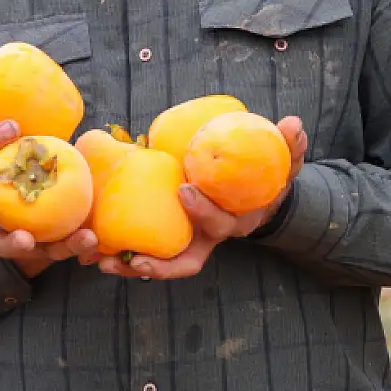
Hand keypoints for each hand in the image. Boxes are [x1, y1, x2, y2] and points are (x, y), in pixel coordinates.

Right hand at [0, 120, 98, 279]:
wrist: (68, 213)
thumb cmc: (56, 172)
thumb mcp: (52, 156)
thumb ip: (57, 147)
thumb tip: (92, 134)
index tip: (14, 127)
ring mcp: (13, 234)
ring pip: (3, 243)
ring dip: (14, 241)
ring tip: (26, 239)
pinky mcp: (40, 253)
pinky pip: (54, 251)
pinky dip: (72, 245)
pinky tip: (89, 238)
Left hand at [96, 115, 307, 280]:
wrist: (256, 194)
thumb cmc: (265, 178)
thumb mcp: (282, 164)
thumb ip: (288, 147)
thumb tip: (294, 123)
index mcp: (235, 222)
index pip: (220, 224)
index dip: (204, 211)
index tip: (184, 190)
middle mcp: (210, 239)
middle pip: (186, 261)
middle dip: (159, 263)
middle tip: (134, 256)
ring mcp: (190, 242)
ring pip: (161, 266)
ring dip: (132, 267)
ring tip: (104, 262)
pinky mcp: (170, 238)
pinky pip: (147, 252)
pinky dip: (123, 256)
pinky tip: (97, 253)